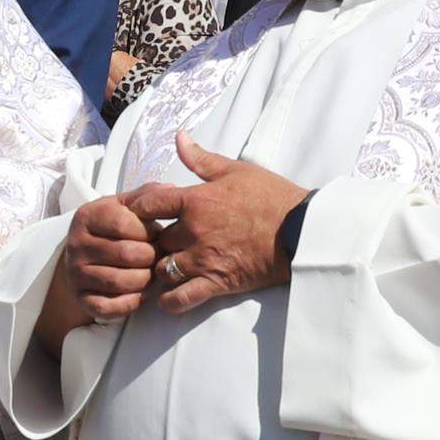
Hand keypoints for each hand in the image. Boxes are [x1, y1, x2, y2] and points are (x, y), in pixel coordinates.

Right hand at [34, 192, 158, 348]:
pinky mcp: (80, 298)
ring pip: (120, 282)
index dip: (149, 231)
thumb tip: (170, 189)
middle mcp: (76, 244)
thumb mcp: (123, 206)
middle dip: (151, 257)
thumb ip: (145, 196)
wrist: (82, 256)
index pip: (124, 223)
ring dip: (145, 280)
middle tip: (159, 257)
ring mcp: (75, 273)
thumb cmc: (111, 229)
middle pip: (126, 255)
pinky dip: (130, 303)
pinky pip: (108, 307)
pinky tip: (140, 293)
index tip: (156, 234)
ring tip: (151, 273)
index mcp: (86, 216)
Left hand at [119, 135, 310, 316]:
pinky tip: (167, 299)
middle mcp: (194, 231)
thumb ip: (201, 159)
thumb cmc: (271, 197)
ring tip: (164, 268)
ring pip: (162, 270)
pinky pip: (180, 299)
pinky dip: (169, 302)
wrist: (302, 229)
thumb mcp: (235, 170)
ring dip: (160, 269)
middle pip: (154, 240)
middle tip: (153, 244)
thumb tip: (179, 137)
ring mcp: (204, 260)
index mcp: (195, 201)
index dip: (138, 209)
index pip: (149, 204)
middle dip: (152, 242)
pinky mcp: (217, 283)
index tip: (137, 213)